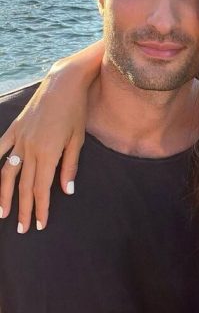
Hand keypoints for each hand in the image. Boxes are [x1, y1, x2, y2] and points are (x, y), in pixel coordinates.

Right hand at [0, 68, 86, 232]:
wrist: (63, 83)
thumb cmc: (76, 111)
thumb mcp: (78, 140)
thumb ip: (70, 166)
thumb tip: (66, 191)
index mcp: (48, 153)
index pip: (42, 189)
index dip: (40, 208)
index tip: (39, 225)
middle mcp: (30, 148)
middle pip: (24, 186)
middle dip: (24, 209)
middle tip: (23, 229)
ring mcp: (19, 138)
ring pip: (8, 172)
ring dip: (4, 195)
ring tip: (3, 213)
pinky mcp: (14, 127)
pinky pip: (0, 148)